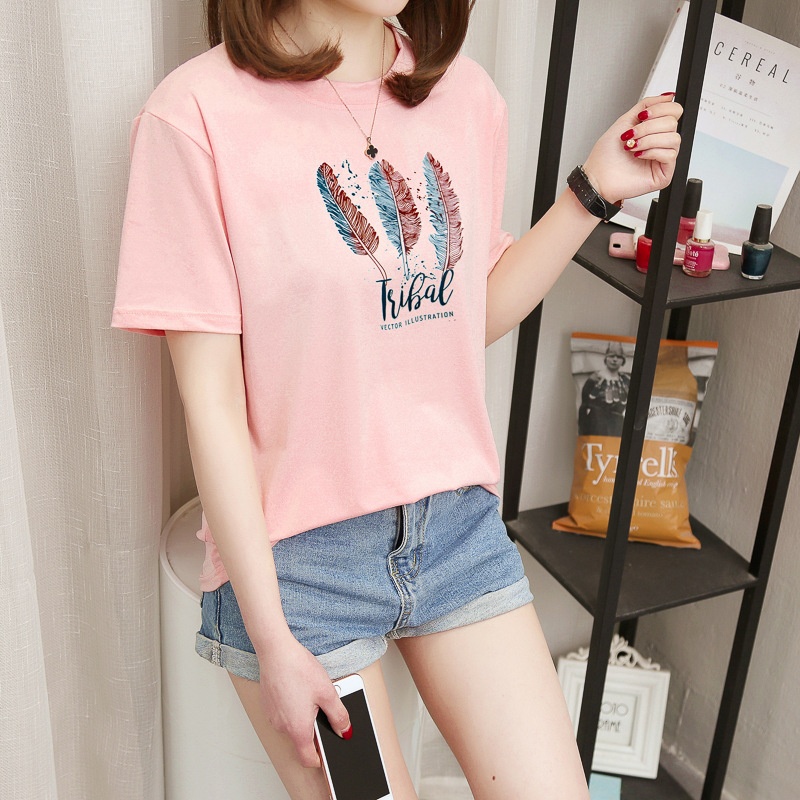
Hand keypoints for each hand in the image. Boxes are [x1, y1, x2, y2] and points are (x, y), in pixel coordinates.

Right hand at [257, 633, 350, 768]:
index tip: (329, 755)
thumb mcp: (327, 692)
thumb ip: (339, 716)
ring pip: (292, 726)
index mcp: (298, 729)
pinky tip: (299, 689)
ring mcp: (273, 716)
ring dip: (303, 717)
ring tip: (311, 694)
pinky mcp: (268, 705)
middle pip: (301, 741)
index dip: (321, 760)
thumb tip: (345, 731)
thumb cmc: (298, 669)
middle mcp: (282, 727)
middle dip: (314, 729)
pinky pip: (284, 714)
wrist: (276, 651)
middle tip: (323, 708)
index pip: (308, 759)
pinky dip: (293, 708)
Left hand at [582, 93, 682, 204]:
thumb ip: (647, 105)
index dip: (660, 109)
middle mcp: (660, 143)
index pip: (674, 110)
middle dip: (648, 127)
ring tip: (632, 146)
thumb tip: (668, 96)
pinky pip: (670, 154)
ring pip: (674, 138)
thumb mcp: (626, 120)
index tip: (642, 115)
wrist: (597, 177)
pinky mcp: (664, 173)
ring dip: (649, 139)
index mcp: (654, 130)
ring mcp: (663, 159)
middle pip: (673, 122)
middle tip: (632, 135)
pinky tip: (639, 155)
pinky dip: (652, 152)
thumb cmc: (606, 155)